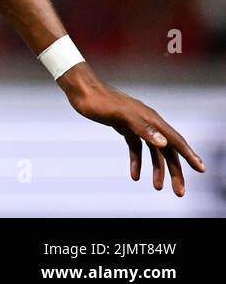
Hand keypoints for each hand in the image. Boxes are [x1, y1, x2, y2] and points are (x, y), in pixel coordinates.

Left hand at [59, 64, 205, 195]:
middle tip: (179, 192)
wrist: (82, 90)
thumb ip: (143, 128)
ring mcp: (137, 125)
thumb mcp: (120, 115)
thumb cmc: (100, 101)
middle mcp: (149, 122)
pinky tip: (134, 176)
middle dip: (175, 172)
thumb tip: (164, 143)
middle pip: (167, 151)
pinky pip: (136, 148)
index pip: (175, 141)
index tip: (201, 170)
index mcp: (152, 119)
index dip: (189, 156)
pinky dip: (137, 161)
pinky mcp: (125, 127)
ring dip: (157, 170)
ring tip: (158, 188)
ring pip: (154, 151)